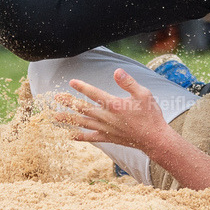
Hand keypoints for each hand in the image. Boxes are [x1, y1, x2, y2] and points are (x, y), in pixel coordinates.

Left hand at [53, 69, 169, 150]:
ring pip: (83, 123)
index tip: (71, 81)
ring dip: (68, 119)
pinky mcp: (108, 138)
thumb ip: (128, 82)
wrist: (154, 139)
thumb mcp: (144, 94)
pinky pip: (90, 138)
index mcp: (114, 105)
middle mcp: (107, 117)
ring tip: (55, 117)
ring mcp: (106, 129)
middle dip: (69, 102)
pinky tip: (70, 135)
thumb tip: (117, 71)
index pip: (94, 94)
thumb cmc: (150, 115)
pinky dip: (80, 137)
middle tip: (56, 98)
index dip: (82, 87)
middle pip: (83, 108)